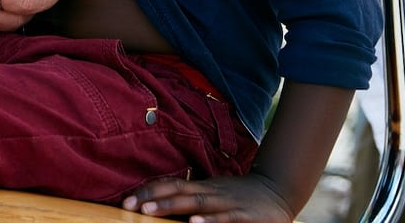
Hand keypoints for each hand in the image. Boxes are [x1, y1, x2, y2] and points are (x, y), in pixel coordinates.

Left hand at [123, 172, 292, 222]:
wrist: (278, 190)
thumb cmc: (240, 196)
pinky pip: (226, 219)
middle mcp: (211, 192)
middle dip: (151, 199)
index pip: (170, 184)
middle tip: (128, 206)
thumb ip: (192, 197)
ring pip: (195, 203)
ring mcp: (227, 203)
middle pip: (177, 191)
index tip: (126, 201)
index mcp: (202, 187)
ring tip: (149, 212)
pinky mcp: (245, 216)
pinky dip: (210, 222)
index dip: (148, 191)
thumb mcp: (214, 193)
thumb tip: (160, 204)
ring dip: (171, 206)